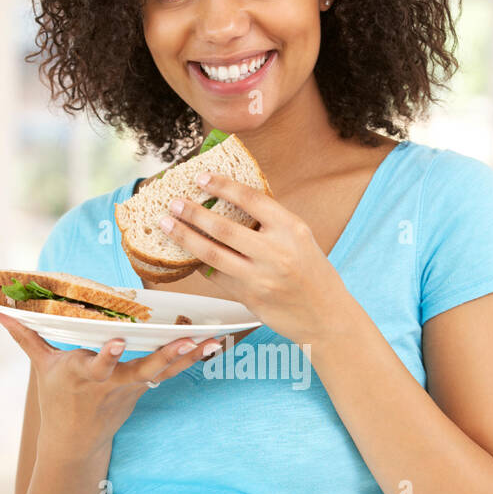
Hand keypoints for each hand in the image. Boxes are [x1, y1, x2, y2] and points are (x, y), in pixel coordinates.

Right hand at [0, 309, 221, 457]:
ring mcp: (132, 387)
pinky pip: (172, 372)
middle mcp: (112, 382)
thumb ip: (22, 332)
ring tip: (212, 339)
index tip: (118, 340)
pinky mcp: (145, 388)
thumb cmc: (57, 398)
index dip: (109, 354)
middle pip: (141, 368)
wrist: (75, 442)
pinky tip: (215, 344)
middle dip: (164, 355)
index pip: (98, 363)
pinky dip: (192, 358)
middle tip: (186, 339)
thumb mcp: (39, 365)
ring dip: (189, 355)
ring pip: (163, 370)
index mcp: (84, 373)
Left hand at [158, 170, 347, 346]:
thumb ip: (271, 221)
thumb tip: (231, 198)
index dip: (222, 186)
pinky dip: (198, 263)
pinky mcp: (249, 297)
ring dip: (184, 237)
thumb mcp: (301, 238)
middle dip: (192, 212)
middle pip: (223, 227)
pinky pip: (216, 276)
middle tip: (173, 202)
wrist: (325, 316)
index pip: (250, 199)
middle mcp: (276, 252)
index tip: (201, 177)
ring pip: (211, 253)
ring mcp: (260, 277)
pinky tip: (185, 253)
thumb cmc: (313, 273)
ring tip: (167, 224)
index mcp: (291, 229)